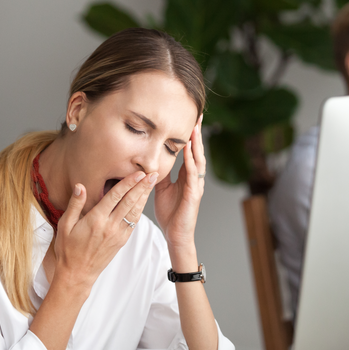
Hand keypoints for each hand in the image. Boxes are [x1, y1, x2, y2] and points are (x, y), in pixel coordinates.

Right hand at [53, 170, 157, 288]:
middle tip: (153, 173)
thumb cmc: (68, 249)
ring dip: (144, 196)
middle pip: (130, 202)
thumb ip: (75, 204)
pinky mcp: (122, 241)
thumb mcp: (65, 225)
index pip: (115, 196)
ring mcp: (118, 234)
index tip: (138, 173)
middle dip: (142, 186)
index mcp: (96, 220)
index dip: (128, 183)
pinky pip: (133, 222)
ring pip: (135, 212)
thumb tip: (80, 186)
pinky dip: (140, 210)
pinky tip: (143, 201)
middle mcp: (110, 226)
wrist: (77, 274)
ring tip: (152, 183)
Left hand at [154, 114, 204, 249]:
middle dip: (197, 133)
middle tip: (198, 115)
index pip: (190, 151)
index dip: (190, 135)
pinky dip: (191, 162)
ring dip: (197, 144)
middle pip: (197, 151)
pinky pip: (193, 175)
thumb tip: (150, 159)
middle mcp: (194, 178)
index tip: (190, 118)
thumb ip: (159, 173)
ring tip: (195, 128)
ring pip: (198, 160)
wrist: (175, 235)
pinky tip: (190, 151)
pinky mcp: (194, 195)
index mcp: (186, 176)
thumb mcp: (160, 188)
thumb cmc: (170, 213)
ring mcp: (196, 186)